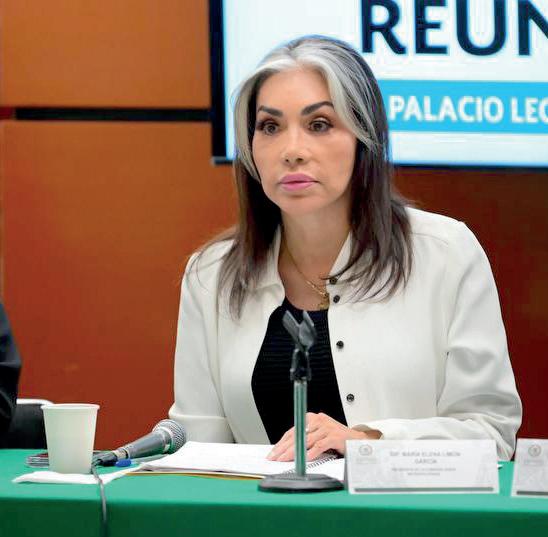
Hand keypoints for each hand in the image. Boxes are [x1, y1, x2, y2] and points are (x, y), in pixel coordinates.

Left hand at [267, 412, 381, 461]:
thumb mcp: (319, 437)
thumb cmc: (338, 440)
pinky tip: (305, 459)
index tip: (273, 452)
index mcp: (313, 419)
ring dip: (294, 452)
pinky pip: (320, 445)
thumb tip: (288, 451)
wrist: (358, 441)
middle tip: (275, 458)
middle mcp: (319, 420)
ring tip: (285, 460)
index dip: (282, 442)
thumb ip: (306, 440)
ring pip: (306, 440)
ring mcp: (327, 427)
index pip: (293, 430)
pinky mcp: (335, 436)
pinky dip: (311, 453)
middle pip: (297, 435)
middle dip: (284, 448)